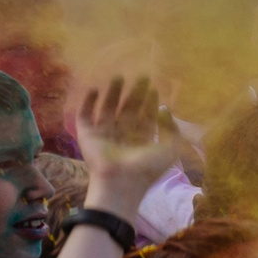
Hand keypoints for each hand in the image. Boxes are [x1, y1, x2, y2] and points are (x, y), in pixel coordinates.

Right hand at [71, 77, 179, 199]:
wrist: (121, 181)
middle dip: (134, 93)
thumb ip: (171, 128)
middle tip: (141, 76)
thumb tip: (165, 107)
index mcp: (141, 140)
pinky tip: (94, 89)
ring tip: (119, 77)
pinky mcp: (87, 135)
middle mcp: (123, 135)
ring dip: (113, 93)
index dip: (150, 102)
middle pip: (128, 109)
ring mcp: (104, 134)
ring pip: (108, 109)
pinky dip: (88, 103)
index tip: (154, 87)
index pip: (146, 117)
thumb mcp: (170, 148)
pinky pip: (85, 116)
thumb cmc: (147, 168)